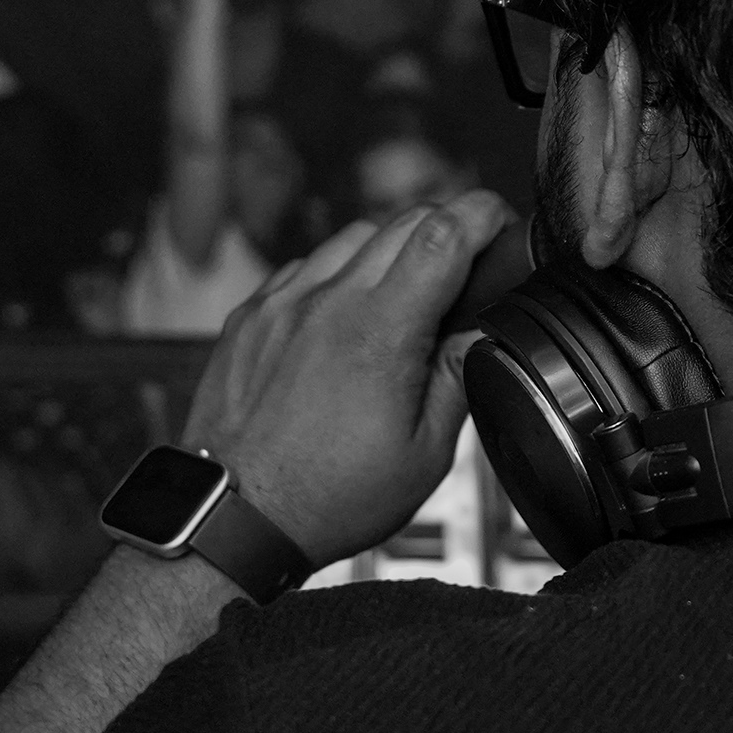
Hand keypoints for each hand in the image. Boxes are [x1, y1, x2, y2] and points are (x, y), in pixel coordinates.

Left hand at [180, 191, 513, 566]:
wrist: (233, 519)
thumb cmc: (327, 498)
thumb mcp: (424, 455)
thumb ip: (458, 379)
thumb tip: (483, 332)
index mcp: (381, 332)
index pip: (443, 234)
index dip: (482, 213)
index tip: (500, 220)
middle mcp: (328, 302)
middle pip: (401, 222)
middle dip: (445, 226)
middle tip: (465, 259)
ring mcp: (282, 303)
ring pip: (350, 237)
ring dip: (389, 247)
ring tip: (405, 290)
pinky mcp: (249, 316)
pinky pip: (304, 267)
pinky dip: (337, 273)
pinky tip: (346, 313)